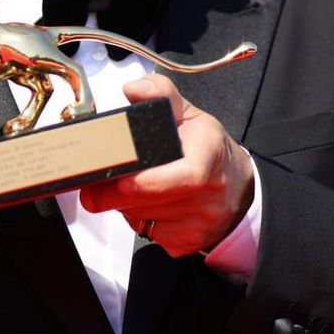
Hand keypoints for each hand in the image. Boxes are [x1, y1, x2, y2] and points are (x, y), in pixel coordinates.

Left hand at [79, 75, 253, 256]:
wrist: (237, 187)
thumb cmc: (206, 148)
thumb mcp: (189, 113)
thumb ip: (160, 94)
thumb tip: (134, 90)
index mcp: (208, 153)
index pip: (185, 176)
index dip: (147, 182)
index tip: (119, 179)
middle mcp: (210, 191)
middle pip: (150, 200)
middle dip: (116, 192)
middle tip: (95, 184)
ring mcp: (201, 222)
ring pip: (143, 218)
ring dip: (124, 205)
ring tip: (126, 186)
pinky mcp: (189, 243)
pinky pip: (150, 234)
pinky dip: (138, 220)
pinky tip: (146, 204)